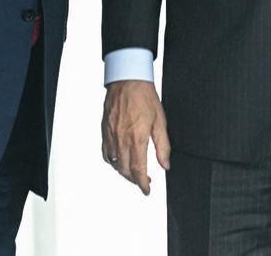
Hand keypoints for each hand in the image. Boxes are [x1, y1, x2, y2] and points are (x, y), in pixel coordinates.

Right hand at [101, 80, 170, 194]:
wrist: (127, 79)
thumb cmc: (145, 97)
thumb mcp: (160, 121)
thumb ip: (163, 146)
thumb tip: (165, 165)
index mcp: (137, 138)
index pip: (138, 170)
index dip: (143, 184)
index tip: (147, 190)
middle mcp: (122, 139)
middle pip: (125, 170)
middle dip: (134, 180)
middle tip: (143, 181)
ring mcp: (111, 135)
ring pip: (114, 163)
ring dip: (123, 172)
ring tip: (133, 172)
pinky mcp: (105, 130)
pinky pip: (105, 152)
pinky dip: (111, 161)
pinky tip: (118, 161)